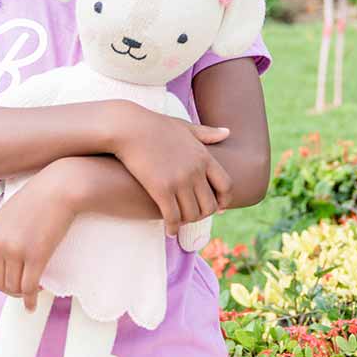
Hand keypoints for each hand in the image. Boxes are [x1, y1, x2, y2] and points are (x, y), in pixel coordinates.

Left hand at [0, 165, 76, 311]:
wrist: (59, 188)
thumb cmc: (40, 197)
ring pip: (13, 286)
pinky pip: (29, 287)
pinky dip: (31, 299)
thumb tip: (5, 256)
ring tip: (35, 290)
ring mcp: (16, 250)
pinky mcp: (36, 256)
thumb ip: (2, 233)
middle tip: (23, 290)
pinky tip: (34, 305)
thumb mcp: (10, 213)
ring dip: (22, 293)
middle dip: (9, 290)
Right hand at [107, 102, 233, 232]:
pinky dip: (172, 228)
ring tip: (180, 222)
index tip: (217, 207)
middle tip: (193, 217)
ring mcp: (179, 181)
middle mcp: (195, 171)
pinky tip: (169, 231)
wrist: (128, 128)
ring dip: (187, 222)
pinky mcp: (160, 189)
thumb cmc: (154, 126)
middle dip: (203, 215)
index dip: (224, 201)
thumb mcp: (185, 127)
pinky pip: (172, 217)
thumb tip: (228, 132)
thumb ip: (207, 133)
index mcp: (204, 157)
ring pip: (192, 214)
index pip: (226, 186)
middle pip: (210, 205)